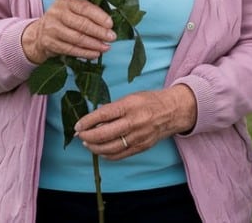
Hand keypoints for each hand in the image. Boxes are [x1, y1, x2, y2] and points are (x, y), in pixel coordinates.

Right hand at [21, 0, 115, 62]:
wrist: (40, 33)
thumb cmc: (64, 19)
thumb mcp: (73, 9)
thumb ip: (89, 12)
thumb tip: (109, 23)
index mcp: (66, 1)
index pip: (85, 8)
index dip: (99, 16)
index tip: (111, 24)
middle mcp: (57, 13)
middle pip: (82, 24)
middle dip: (99, 32)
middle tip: (112, 37)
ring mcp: (52, 29)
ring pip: (77, 38)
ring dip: (94, 44)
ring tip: (106, 47)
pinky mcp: (50, 43)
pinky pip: (71, 50)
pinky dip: (85, 53)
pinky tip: (95, 54)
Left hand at [74, 84, 197, 159]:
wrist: (173, 111)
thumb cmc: (150, 101)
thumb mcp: (131, 97)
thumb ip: (113, 108)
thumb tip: (94, 118)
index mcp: (129, 106)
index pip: (103, 115)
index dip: (87, 121)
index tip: (78, 125)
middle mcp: (134, 122)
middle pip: (104, 134)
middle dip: (87, 136)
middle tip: (80, 135)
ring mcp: (138, 137)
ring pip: (110, 148)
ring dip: (95, 147)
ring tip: (87, 143)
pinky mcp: (141, 147)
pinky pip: (120, 155)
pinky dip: (107, 155)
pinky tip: (101, 151)